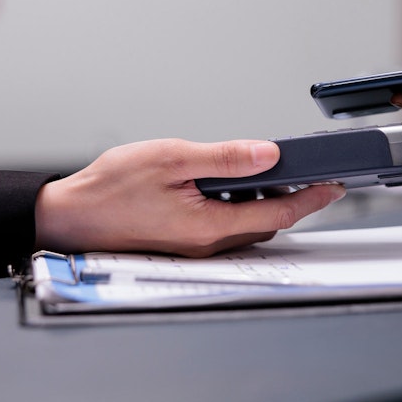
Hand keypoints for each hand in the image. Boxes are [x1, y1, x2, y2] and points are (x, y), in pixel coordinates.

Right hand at [34, 138, 345, 256]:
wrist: (67, 216)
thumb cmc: (109, 189)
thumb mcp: (171, 158)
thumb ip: (224, 158)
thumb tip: (267, 154)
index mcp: (210, 226)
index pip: (278, 212)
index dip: (311, 198)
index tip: (334, 185)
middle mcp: (207, 244)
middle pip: (267, 222)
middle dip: (293, 200)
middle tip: (310, 175)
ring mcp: (195, 247)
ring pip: (247, 226)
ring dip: (265, 203)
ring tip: (274, 175)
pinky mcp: (184, 243)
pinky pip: (226, 227)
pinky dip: (240, 208)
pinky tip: (231, 188)